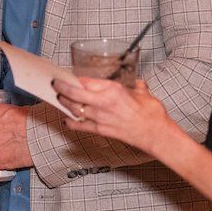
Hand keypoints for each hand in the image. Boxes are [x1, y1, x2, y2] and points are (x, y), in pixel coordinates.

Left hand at [52, 77, 174, 154]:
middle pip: (74, 93)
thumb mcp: (142, 92)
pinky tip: (66, 120)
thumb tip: (134, 83)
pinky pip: (81, 126)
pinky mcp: (101, 130)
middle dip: (61, 87)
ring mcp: (100, 118)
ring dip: (64, 103)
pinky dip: (71, 123)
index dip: (74, 78)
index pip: (86, 81)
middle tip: (54, 84)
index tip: (68, 76)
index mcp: (113, 89)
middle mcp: (103, 102)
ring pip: (75, 109)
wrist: (156, 134)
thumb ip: (135, 85)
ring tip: (59, 98)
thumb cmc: (151, 113)